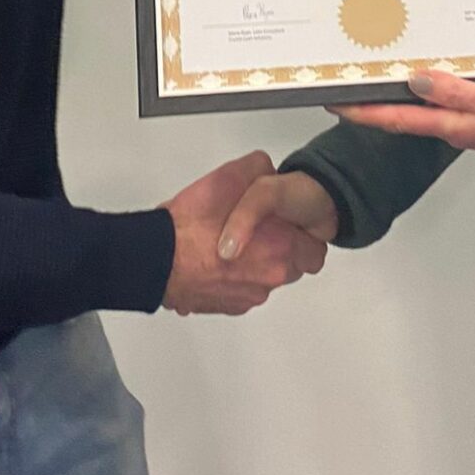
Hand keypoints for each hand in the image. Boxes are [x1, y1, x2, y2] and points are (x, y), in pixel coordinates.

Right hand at [163, 151, 327, 315]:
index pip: (315, 249)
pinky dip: (234, 277)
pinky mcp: (229, 306)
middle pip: (292, 265)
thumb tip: (267, 170)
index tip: (287, 224)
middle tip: (259, 230)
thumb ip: (259, 169)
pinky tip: (216, 259)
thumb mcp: (230, 177)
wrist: (158, 258)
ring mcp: (249, 296)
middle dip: (281, 248)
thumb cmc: (191, 225)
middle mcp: (269, 277)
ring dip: (256, 263)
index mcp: (280, 246)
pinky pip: (242, 290)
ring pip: (265, 278)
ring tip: (232, 243)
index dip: (301, 233)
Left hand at [331, 70, 474, 163]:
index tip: (335, 101)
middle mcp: (451, 124)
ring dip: (393, 92)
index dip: (363, 112)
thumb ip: (458, 92)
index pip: (396, 119)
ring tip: (371, 73)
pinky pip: (439, 98)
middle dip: (371, 100)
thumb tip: (416, 80)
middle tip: (345, 80)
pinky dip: (421, 86)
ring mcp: (463, 119)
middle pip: (400, 113)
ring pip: (417, 105)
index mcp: (451, 124)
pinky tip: (419, 71)